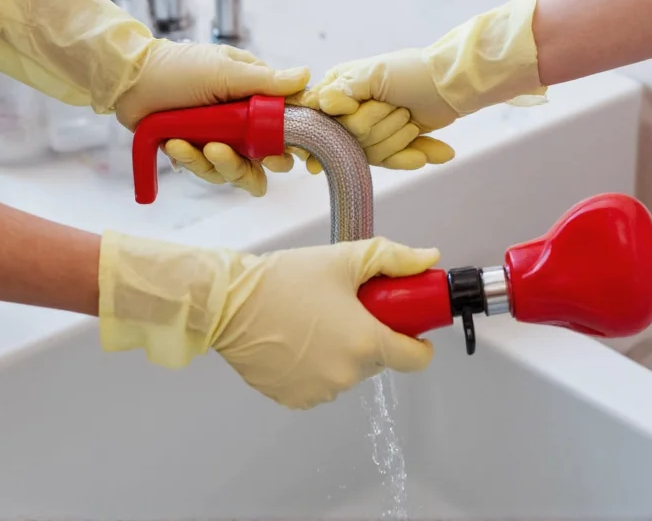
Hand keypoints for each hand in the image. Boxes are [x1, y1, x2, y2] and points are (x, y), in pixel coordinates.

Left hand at [0, 0, 307, 196]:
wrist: (131, 81)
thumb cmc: (179, 68)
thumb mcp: (224, 71)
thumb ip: (265, 82)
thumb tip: (307, 77)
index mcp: (256, 98)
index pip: (287, 126)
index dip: (292, 145)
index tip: (283, 154)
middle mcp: (244, 124)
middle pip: (266, 161)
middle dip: (248, 164)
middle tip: (224, 152)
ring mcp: (222, 140)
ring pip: (237, 172)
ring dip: (214, 163)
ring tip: (189, 145)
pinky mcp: (198, 154)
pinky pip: (206, 172)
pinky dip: (191, 160)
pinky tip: (174, 145)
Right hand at [99, 233, 437, 409]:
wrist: (228, 303)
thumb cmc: (284, 279)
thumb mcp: (342, 259)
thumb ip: (392, 258)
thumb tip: (428, 259)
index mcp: (366, 343)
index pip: (416, 359)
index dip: (417, 341)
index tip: (406, 326)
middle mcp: (347, 375)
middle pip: (378, 362)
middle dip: (369, 338)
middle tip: (345, 310)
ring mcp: (319, 391)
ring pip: (347, 373)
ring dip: (340, 354)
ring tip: (312, 323)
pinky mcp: (293, 399)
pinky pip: (318, 385)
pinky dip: (314, 368)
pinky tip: (294, 342)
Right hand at [288, 86, 454, 173]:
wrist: (453, 84)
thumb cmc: (413, 72)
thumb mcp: (374, 73)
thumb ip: (341, 90)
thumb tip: (315, 103)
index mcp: (340, 90)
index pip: (323, 120)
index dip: (342, 122)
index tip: (355, 115)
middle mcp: (350, 111)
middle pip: (350, 140)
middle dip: (380, 127)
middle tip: (399, 108)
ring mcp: (371, 130)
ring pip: (371, 154)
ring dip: (398, 139)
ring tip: (412, 120)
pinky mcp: (392, 144)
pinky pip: (392, 162)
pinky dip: (411, 157)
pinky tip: (426, 155)